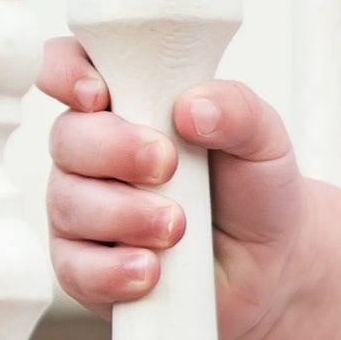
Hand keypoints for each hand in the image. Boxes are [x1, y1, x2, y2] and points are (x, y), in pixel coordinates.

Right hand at [38, 42, 306, 338]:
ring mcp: (84, 210)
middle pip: (67, 139)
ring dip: (124, 215)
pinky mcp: (86, 268)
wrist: (274, 265)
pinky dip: (112, 270)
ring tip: (178, 226)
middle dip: (114, 151)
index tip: (100, 95)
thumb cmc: (257, 189)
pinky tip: (150, 270)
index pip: (67, 69)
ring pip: (69, 203)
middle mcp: (93, 153)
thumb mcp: (264, 138)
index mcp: (125, 103)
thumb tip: (192, 108)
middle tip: (167, 164)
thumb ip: (236, 109)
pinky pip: (75, 268)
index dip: (66, 73)